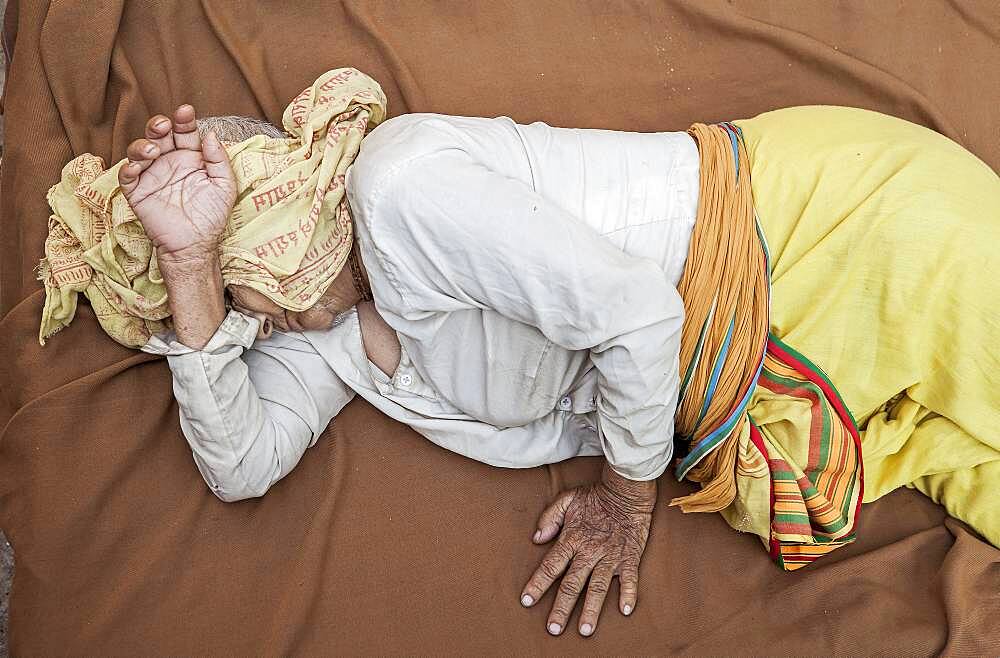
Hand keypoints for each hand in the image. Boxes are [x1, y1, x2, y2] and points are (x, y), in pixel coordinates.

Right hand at [118, 105, 235, 262]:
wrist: (196, 245)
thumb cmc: (212, 216)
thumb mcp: (224, 186)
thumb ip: (219, 160)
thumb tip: (210, 134)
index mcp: (190, 157)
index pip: (184, 132)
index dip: (184, 120)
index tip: (186, 111)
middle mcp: (169, 162)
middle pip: (159, 135)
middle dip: (159, 125)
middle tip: (164, 124)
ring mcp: (151, 175)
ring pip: (140, 151)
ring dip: (143, 144)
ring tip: (154, 149)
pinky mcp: (137, 192)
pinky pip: (127, 176)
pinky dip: (129, 168)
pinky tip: (137, 166)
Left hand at [520, 461, 655, 636]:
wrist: (626, 491)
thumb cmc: (595, 496)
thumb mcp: (567, 500)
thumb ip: (550, 518)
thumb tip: (536, 539)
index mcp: (572, 539)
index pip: (550, 566)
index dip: (537, 584)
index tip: (526, 601)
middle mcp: (589, 552)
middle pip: (572, 584)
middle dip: (561, 608)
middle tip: (553, 629)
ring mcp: (610, 556)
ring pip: (598, 587)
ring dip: (591, 610)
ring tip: (585, 630)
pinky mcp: (629, 557)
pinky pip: (630, 579)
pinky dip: (629, 594)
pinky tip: (625, 611)